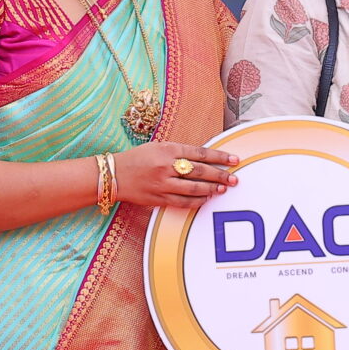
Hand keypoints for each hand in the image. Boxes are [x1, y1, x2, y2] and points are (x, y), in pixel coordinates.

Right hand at [114, 142, 237, 207]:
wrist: (113, 175)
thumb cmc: (137, 158)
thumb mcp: (158, 147)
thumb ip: (179, 152)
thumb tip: (204, 159)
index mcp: (167, 150)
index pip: (200, 153)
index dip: (220, 157)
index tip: (234, 160)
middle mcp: (166, 166)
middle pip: (200, 171)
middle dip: (220, 175)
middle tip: (234, 178)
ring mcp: (162, 184)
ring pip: (194, 188)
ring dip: (211, 189)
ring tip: (223, 189)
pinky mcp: (158, 198)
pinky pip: (183, 202)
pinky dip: (197, 201)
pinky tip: (207, 199)